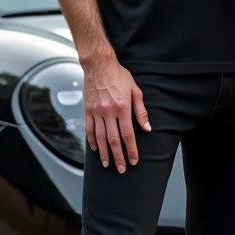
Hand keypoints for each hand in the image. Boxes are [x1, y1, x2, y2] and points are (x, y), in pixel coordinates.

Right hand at [82, 52, 150, 172]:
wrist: (99, 65)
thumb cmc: (119, 76)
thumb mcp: (135, 90)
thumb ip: (140, 110)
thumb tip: (147, 128)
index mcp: (122, 107)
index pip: (128, 134)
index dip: (131, 150)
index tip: (134, 161)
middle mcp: (108, 112)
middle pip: (113, 140)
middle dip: (118, 157)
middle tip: (122, 169)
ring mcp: (96, 112)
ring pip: (100, 138)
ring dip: (104, 153)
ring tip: (107, 164)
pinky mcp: (87, 110)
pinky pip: (89, 130)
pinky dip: (92, 142)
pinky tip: (95, 150)